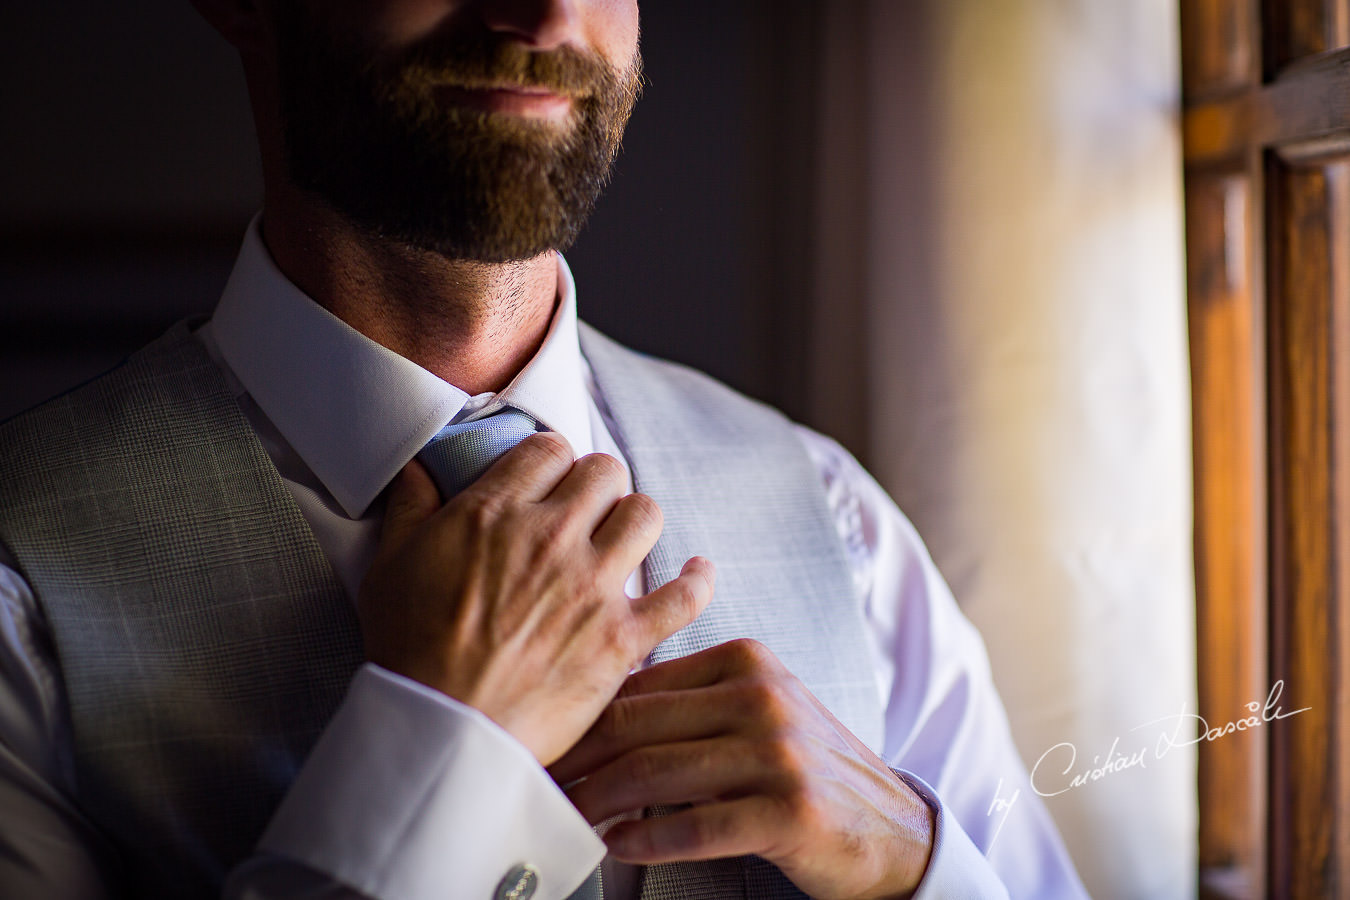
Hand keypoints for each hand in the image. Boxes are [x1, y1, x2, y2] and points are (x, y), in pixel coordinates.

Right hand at [357, 432, 714, 765]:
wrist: (444, 728)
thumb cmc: (410, 650)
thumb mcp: (390, 565)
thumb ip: (409, 505)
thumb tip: (418, 466)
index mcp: (498, 511)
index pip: (549, 448)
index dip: (550, 461)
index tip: (548, 481)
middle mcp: (554, 537)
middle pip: (604, 472)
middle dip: (596, 484)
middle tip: (585, 510)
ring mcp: (595, 586)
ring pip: (646, 514)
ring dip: (636, 520)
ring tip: (624, 538)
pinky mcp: (623, 637)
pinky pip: (684, 595)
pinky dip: (696, 580)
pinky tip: (696, 572)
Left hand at [549, 639, 935, 899]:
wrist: (894, 829)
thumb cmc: (804, 770)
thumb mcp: (754, 713)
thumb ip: (688, 703)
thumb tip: (591, 709)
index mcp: (745, 660)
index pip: (637, 686)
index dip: (579, 720)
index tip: (541, 745)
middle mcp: (761, 695)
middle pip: (637, 726)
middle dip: (576, 761)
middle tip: (532, 785)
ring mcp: (779, 751)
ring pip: (656, 773)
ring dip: (598, 804)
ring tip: (565, 821)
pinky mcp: (791, 810)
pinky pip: (697, 825)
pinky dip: (648, 840)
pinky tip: (618, 847)